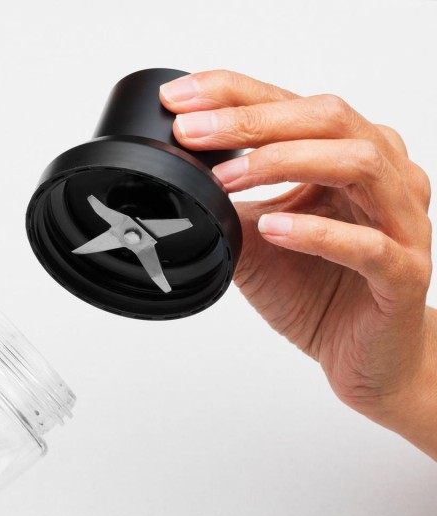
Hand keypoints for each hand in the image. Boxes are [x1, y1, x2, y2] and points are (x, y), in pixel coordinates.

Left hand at [160, 71, 435, 456]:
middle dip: (251, 121)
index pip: (293, 106)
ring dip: (284, 163)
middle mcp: (383, 176)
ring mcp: (400, 221)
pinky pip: (369, 244)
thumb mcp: (257, 245)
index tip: (180, 100)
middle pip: (326, 118)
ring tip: (227, 178)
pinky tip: (276, 229)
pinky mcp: (403, 273)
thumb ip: (229, 210)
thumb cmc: (319, 293)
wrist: (364, 356)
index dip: (234, 95)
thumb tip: (175, 182)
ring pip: (357, 164)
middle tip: (192, 131)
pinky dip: (318, 233)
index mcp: (347, 157)